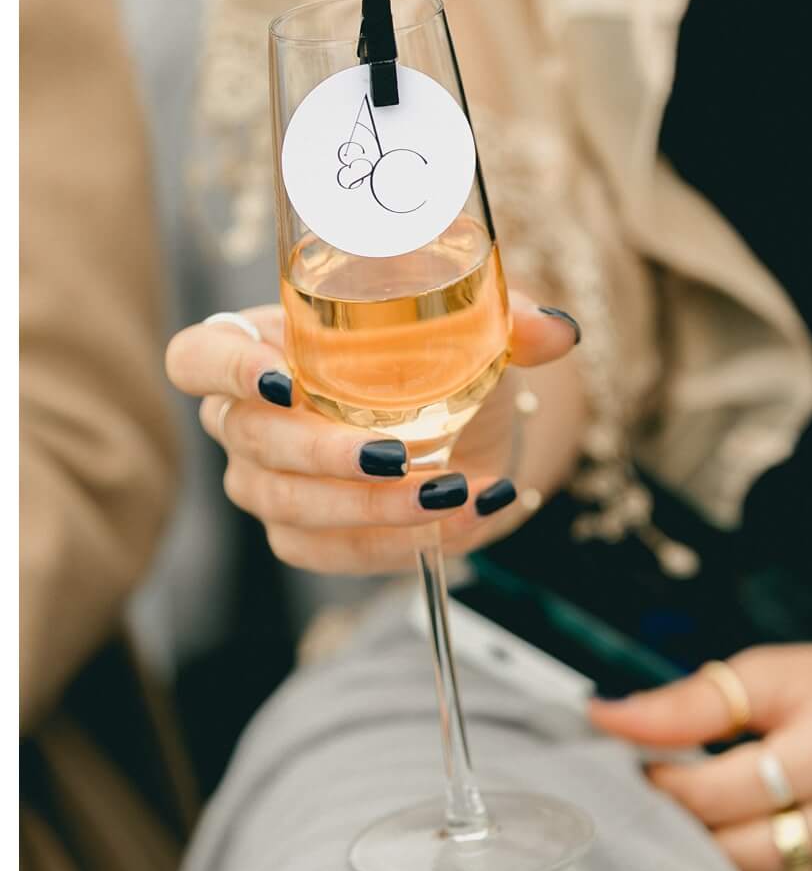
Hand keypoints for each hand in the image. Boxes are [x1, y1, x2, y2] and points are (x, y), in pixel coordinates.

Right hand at [164, 294, 579, 573]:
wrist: (477, 424)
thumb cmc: (453, 357)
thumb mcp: (480, 326)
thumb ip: (510, 319)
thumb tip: (554, 331)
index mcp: (267, 344)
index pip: (198, 356)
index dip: (224, 368)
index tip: (283, 378)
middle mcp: (249, 416)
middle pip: (248, 441)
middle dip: (322, 453)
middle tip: (397, 455)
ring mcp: (267, 481)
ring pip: (285, 505)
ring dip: (366, 508)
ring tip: (447, 494)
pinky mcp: (302, 532)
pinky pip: (323, 551)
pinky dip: (388, 546)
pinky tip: (451, 527)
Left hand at [587, 609, 811, 870]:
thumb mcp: (782, 673)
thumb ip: (692, 702)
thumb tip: (605, 718)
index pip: (717, 794)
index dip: (665, 788)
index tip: (649, 773)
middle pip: (738, 854)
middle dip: (688, 835)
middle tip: (669, 810)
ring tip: (707, 836)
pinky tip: (753, 864)